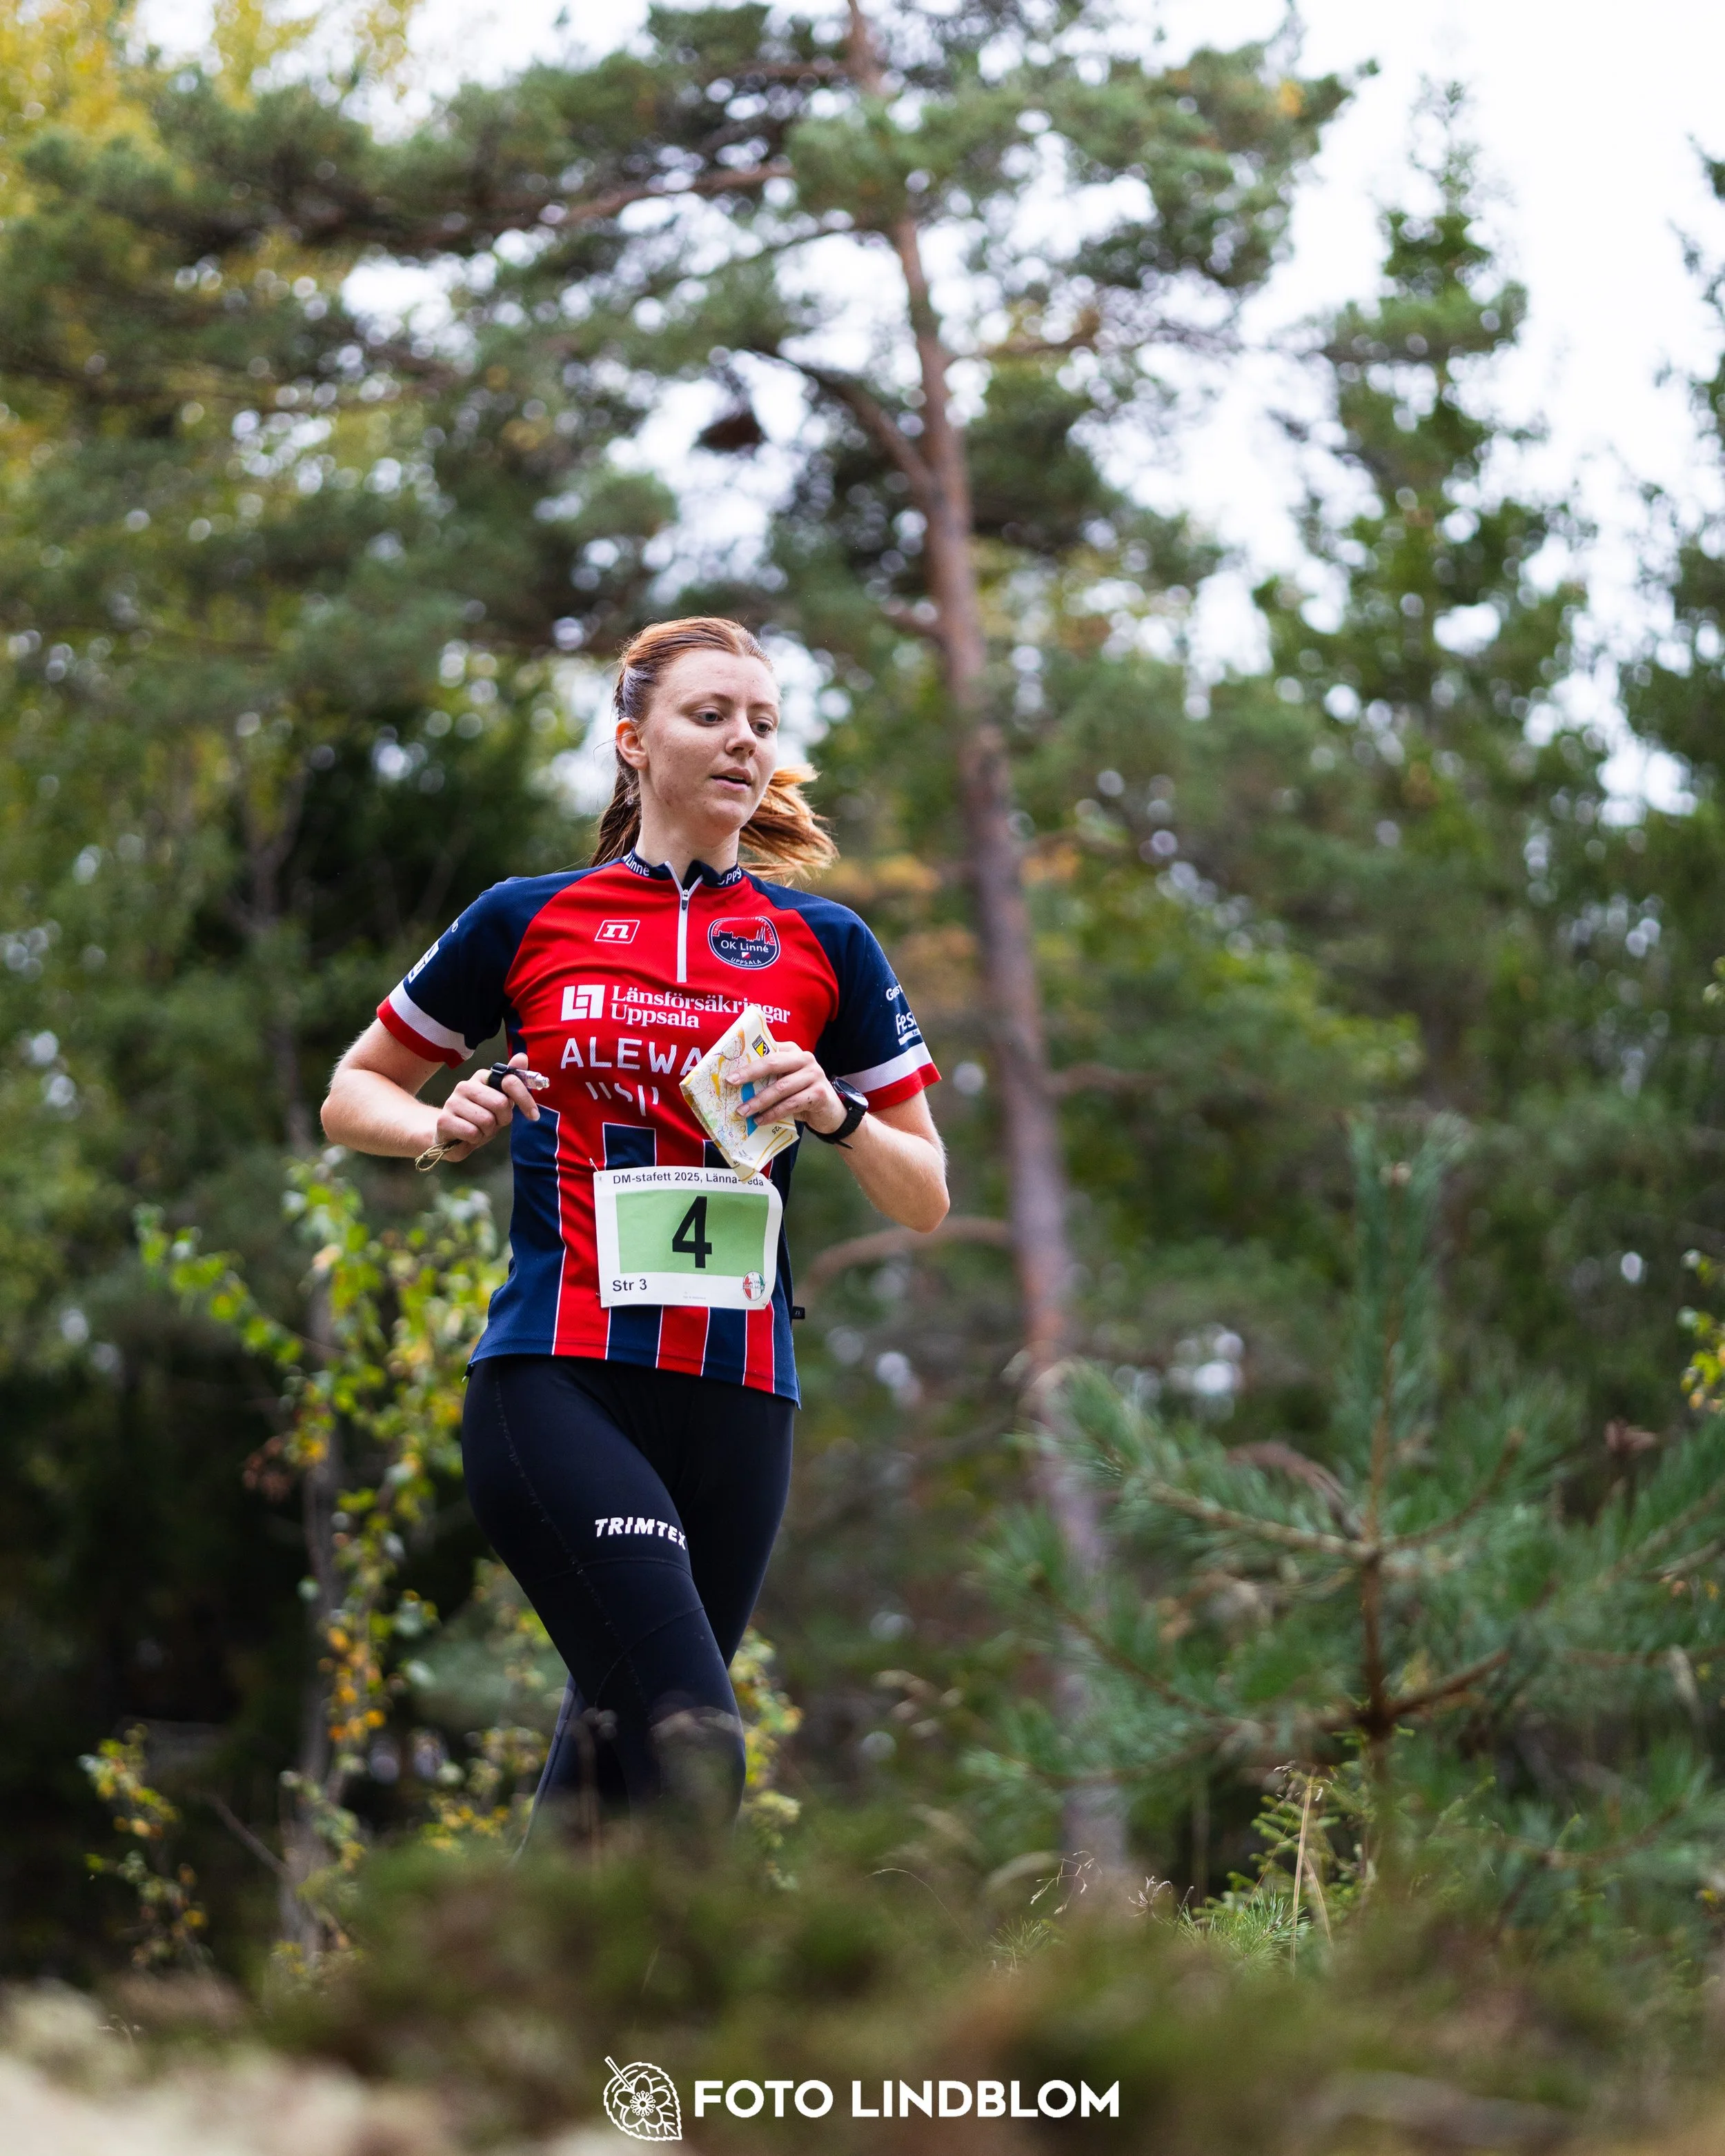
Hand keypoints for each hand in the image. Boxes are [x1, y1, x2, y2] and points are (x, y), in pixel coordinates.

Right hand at [432, 1050, 541, 1160]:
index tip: (534, 1115)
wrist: (449, 1135)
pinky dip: (476, 1139)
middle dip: (503, 1119)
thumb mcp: (500, 1101)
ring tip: (479, 1129)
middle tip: (494, 1122)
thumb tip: (522, 1057)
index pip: (509, 1082)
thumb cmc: (478, 1117)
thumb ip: (512, 1082)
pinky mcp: (444, 1120)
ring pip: (486, 1120)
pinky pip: (473, 1133)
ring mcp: (452, 1102)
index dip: (525, 1099)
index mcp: (481, 1078)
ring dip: (488, 1131)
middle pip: (500, 1103)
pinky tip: (468, 1136)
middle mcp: (465, 1086)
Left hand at [721, 1042, 846, 1133]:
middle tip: (731, 1083)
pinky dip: (773, 1113)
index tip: (729, 1069)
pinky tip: (761, 1120)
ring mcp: (814, 1075)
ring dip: (759, 1101)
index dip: (747, 1059)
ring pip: (781, 1087)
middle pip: (773, 1063)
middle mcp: (805, 1058)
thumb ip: (768, 1077)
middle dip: (749, 1073)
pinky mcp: (819, 1093)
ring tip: (743, 1111)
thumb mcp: (785, 1081)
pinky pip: (791, 1104)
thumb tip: (736, 1084)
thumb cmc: (801, 1094)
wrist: (830, 1112)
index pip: (767, 1050)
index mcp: (792, 1051)